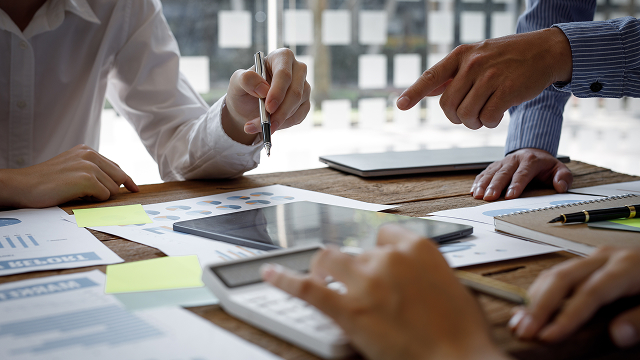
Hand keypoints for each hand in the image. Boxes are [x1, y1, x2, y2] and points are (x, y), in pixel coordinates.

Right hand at [0, 144, 137, 207]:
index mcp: (87, 151)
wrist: (23, 186)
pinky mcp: (86, 179)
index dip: (126, 180)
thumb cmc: (47, 182)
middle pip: (119, 178)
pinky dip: (94, 200)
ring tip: (77, 193)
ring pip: (113, 189)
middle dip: (111, 190)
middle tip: (92, 196)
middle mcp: (90, 155)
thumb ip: (92, 170)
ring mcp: (89, 166)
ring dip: (99, 196)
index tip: (134, 189)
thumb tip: (119, 183)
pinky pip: (104, 196)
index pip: (116, 167)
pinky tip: (76, 196)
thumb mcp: (72, 168)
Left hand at [223, 48, 310, 144]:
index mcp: (281, 57)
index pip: (284, 74)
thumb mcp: (237, 82)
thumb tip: (263, 89)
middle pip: (295, 92)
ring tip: (259, 126)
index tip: (268, 107)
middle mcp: (297, 69)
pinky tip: (271, 125)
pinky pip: (299, 116)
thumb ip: (246, 80)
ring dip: (279, 120)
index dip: (278, 91)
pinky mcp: (305, 103)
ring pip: (297, 106)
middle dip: (280, 111)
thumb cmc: (244, 89)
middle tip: (266, 124)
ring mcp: (303, 87)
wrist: (248, 106)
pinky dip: (284, 124)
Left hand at [262, 224, 507, 359]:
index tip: (374, 259)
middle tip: (356, 285)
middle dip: (354, 267)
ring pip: (329, 260)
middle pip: (356, 250)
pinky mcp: (347, 308)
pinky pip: (306, 287)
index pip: (383, 234)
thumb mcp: (452, 287)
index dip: (377, 250)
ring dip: (325, 270)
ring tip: (324, 279)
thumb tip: (411, 277)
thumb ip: (424, 273)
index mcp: (417, 248)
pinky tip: (271, 274)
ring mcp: (365, 280)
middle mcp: (387, 257)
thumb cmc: (461, 333)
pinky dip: (284, 278)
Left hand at [396, 28, 571, 128]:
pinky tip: (497, 115)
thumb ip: (453, 74)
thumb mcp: (477, 57)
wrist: (545, 51)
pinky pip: (487, 118)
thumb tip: (428, 90)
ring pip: (466, 115)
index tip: (400, 105)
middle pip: (448, 106)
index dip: (414, 92)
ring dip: (474, 122)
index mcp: (461, 55)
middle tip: (469, 116)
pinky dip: (490, 123)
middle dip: (456, 118)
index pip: (431, 76)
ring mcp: (490, 76)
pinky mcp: (507, 90)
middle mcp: (472, 64)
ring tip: (484, 115)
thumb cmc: (507, 58)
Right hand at [470, 148, 572, 200]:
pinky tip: (473, 191)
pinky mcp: (495, 166)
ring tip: (477, 196)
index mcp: (530, 160)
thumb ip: (563, 177)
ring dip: (483, 184)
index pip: (522, 174)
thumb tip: (560, 187)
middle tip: (489, 198)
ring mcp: (503, 162)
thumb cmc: (545, 166)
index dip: (516, 185)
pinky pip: (485, 173)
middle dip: (495, 186)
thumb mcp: (559, 169)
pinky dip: (478, 182)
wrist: (533, 152)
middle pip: (503, 173)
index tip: (510, 196)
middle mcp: (514, 160)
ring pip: (491, 173)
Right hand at [509, 247, 639, 347]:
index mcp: (628, 266)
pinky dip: (540, 293)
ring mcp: (595, 258)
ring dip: (534, 299)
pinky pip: (558, 274)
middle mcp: (606, 258)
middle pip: (563, 278)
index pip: (590, 293)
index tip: (549, 336)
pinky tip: (530, 310)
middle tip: (523, 330)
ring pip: (555, 273)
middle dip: (540, 306)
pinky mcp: (590, 264)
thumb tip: (618, 335)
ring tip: (519, 322)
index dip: (568, 316)